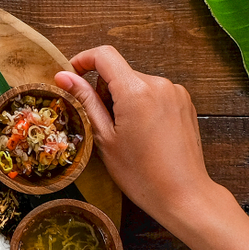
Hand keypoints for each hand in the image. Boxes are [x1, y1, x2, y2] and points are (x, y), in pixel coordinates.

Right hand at [55, 45, 222, 224]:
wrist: (183, 194)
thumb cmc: (141, 173)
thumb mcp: (105, 138)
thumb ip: (85, 101)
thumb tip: (63, 76)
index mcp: (136, 91)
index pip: (104, 55)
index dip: (83, 60)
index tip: (72, 76)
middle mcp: (159, 83)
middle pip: (120, 73)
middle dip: (105, 92)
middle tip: (103, 125)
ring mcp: (175, 92)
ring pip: (137, 84)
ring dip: (124, 100)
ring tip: (126, 135)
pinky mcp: (185, 102)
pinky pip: (154, 94)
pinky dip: (142, 106)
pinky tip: (144, 134)